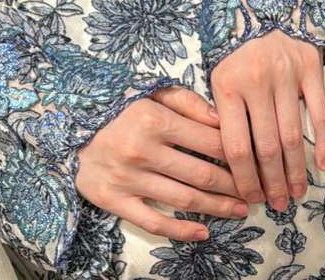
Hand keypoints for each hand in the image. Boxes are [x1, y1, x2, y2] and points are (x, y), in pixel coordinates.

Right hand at [75, 85, 248, 241]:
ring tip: (240, 210)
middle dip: (234, 184)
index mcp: (153, 119)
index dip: (236, 152)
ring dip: (217, 207)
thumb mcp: (150, 93)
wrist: (68, 129)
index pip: (208, 140)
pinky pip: (154, 222)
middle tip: (255, 191)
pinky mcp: (115, 200)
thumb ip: (186, 101)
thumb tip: (222, 119)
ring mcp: (128, 178)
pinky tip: (203, 232)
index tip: (254, 159)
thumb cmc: (117, 109)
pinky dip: (181, 230)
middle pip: (201, 173)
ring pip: (184, 198)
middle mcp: (142, 149)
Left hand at [210, 31, 324, 212]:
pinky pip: (320, 112)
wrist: (262, 2)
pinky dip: (324, 142)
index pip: (235, 146)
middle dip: (272, 182)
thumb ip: (218, 109)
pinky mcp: (309, 68)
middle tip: (277, 204)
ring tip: (296, 193)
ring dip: (296, 170)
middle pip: (266, 147)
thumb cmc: (234, 44)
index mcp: (226, 85)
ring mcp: (285, 75)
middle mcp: (256, 82)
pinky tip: (323, 165)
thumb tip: (224, 157)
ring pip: (292, 135)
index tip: (251, 197)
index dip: (244, 178)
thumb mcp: (215, 71)